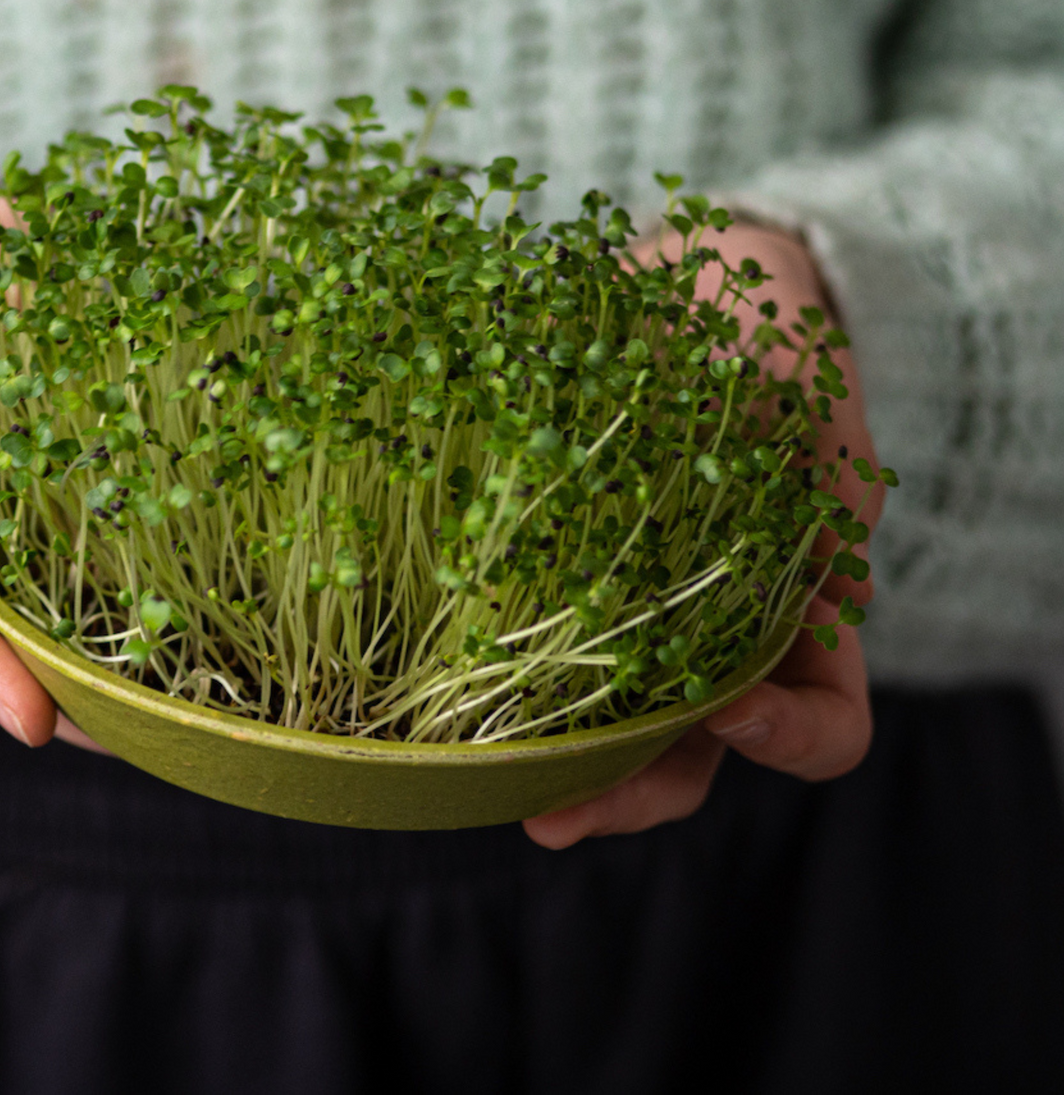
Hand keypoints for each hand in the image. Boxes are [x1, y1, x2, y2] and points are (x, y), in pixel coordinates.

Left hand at [524, 224, 881, 848]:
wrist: (664, 280)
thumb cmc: (749, 309)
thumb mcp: (795, 339)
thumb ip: (827, 425)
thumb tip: (845, 541)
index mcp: (800, 603)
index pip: (824, 713)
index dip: (790, 733)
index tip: (732, 707)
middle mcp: (714, 634)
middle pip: (693, 759)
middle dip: (632, 794)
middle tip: (562, 813)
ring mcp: (627, 617)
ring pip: (601, 734)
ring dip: (553, 773)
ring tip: (494, 790)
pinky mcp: (550, 583)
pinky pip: (529, 659)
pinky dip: (496, 693)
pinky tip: (444, 707)